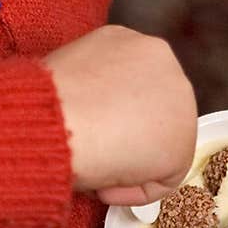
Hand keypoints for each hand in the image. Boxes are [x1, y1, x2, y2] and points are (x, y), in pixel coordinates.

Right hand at [42, 24, 196, 202]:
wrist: (57, 119)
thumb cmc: (43, 102)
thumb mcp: (63, 79)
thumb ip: (87, 91)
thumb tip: (87, 117)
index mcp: (124, 39)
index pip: (127, 84)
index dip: (105, 115)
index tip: (84, 135)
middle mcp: (158, 57)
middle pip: (149, 108)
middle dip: (124, 136)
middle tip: (93, 157)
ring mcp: (178, 96)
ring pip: (159, 141)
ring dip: (130, 163)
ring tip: (94, 174)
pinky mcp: (184, 140)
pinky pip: (163, 176)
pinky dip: (134, 189)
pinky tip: (103, 186)